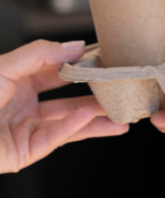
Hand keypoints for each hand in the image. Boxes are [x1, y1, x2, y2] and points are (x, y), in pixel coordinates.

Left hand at [0, 40, 128, 172]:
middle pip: (68, 99)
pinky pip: (56, 137)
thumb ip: (41, 55)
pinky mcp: (26, 152)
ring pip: (69, 121)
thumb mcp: (4, 67)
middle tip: (120, 88)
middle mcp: (23, 105)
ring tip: (120, 111)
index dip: (80, 66)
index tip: (104, 60)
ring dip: (96, 116)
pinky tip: (94, 118)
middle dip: (95, 95)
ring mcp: (26, 129)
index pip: (57, 71)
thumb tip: (74, 45)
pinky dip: (76, 127)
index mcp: (15, 81)